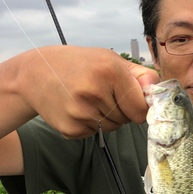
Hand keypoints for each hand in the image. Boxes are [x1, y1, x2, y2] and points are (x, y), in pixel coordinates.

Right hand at [17, 45, 159, 138]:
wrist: (35, 73)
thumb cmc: (80, 65)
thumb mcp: (110, 59)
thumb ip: (140, 76)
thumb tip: (157, 93)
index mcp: (110, 72)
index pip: (141, 108)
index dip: (139, 106)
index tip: (133, 101)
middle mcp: (94, 92)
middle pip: (127, 119)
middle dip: (122, 110)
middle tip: (103, 94)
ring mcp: (80, 113)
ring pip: (112, 128)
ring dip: (107, 118)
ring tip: (89, 99)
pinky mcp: (70, 129)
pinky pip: (94, 134)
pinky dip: (90, 124)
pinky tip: (77, 108)